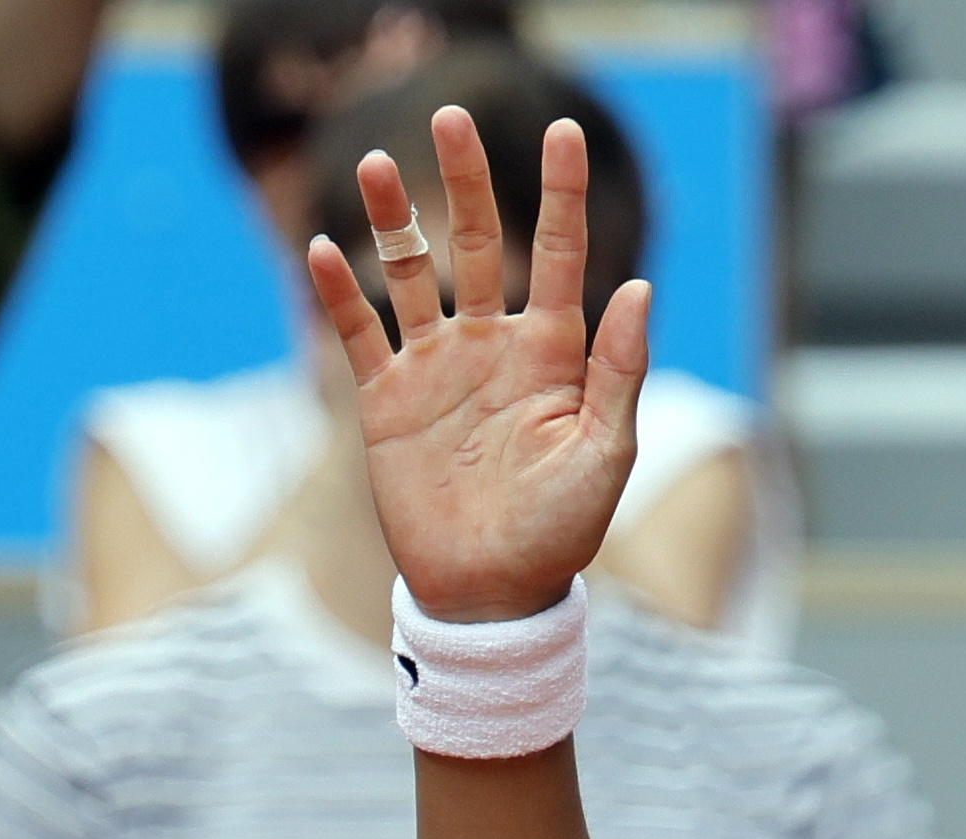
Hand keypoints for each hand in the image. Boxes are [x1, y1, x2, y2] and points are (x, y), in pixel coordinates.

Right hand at [304, 108, 650, 622]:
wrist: (491, 595)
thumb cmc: (560, 533)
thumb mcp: (604, 455)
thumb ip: (618, 373)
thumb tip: (641, 290)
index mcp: (552, 352)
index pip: (557, 253)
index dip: (560, 192)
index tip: (564, 131)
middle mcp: (492, 346)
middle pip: (474, 241)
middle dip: (466, 180)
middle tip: (449, 116)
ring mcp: (437, 370)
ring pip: (410, 274)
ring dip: (391, 219)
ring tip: (372, 162)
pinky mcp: (388, 403)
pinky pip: (359, 334)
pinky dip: (340, 291)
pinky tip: (324, 247)